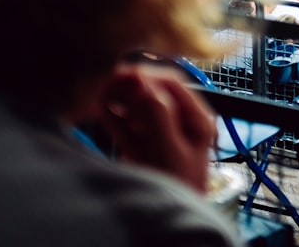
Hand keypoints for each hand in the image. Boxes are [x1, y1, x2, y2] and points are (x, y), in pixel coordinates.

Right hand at [96, 63, 216, 193]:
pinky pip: (128, 124)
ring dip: (120, 97)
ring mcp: (160, 133)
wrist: (167, 226)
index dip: (149, 75)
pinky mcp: (143, 146)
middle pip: (154, 93)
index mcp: (197, 120)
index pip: (173, 84)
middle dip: (131, 85)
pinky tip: (101, 105)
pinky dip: (115, 115)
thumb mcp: (170, 151)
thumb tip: (145, 84)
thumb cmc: (178, 188)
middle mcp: (180, 122)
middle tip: (108, 79)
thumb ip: (158, 117)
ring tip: (101, 88)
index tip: (125, 73)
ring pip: (139, 107)